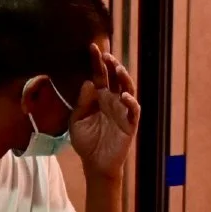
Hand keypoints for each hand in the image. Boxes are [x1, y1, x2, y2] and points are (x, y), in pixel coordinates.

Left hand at [70, 44, 140, 179]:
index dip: (97, 61)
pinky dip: (130, 102)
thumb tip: (88, 82)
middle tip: (106, 55)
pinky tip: (123, 96)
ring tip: (118, 69)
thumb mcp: (77, 121)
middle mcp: (112, 100)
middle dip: (112, 65)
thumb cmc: (86, 142)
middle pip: (115, 78)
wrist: (95, 164)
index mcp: (99, 97)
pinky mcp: (130, 124)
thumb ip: (82, 103)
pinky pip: (133, 110)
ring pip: (127, 89)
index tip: (92, 47)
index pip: (99, 75)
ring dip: (124, 79)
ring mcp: (122, 111)